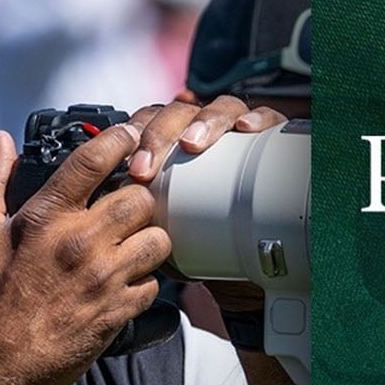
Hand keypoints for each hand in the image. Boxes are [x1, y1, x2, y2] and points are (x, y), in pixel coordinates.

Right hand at [0, 126, 170, 384]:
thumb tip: (1, 140)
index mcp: (44, 218)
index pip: (94, 161)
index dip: (120, 140)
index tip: (129, 136)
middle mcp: (79, 243)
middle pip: (140, 196)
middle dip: (140, 195)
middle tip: (131, 202)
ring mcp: (104, 279)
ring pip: (159, 239)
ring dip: (150, 238)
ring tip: (134, 243)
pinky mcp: (118, 312)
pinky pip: (154, 284)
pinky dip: (146, 281)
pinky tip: (129, 281)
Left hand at [123, 97, 289, 312]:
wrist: (250, 276)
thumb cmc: (206, 253)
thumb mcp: (168, 236)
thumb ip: (143, 221)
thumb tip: (111, 215)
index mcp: (175, 149)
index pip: (151, 121)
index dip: (137, 137)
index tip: (134, 169)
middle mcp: (207, 135)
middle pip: (180, 112)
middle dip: (161, 133)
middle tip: (151, 166)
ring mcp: (240, 136)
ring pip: (221, 108)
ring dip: (204, 121)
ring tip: (193, 143)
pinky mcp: (273, 142)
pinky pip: (268, 118)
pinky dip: (257, 117)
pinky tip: (244, 129)